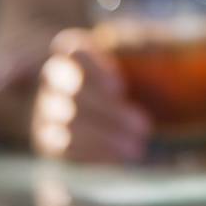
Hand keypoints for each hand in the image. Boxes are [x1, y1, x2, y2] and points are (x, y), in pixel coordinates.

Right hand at [30, 28, 151, 162]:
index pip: (71, 51)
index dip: (93, 69)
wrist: (111, 109)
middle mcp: (53, 81)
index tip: (120, 88)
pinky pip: (66, 151)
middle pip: (72, 94)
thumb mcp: (137, 53)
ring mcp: (47, 113)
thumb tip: (157, 47)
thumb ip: (144, 45)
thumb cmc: (131, 72)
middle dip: (109, 112)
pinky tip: (120, 160)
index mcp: (72, 50)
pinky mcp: (51, 142)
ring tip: (138, 147)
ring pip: (69, 125)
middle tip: (144, 125)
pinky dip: (95, 156)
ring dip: (105, 138)